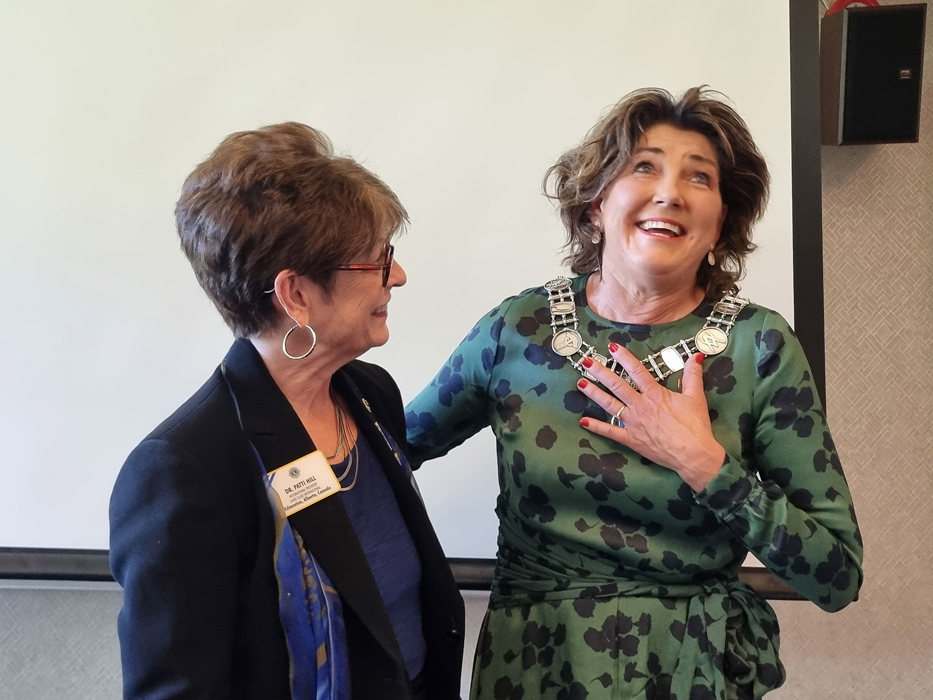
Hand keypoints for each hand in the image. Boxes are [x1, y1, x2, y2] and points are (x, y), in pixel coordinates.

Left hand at [575, 343, 724, 491]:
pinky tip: (583, 421)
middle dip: (600, 372)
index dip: (624, 357)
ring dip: (594, 393)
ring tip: (580, 383)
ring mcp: (633, 423)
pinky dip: (596, 426)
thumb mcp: (695, 397)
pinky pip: (610, 432)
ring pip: (609, 404)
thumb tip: (696, 355)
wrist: (694, 455)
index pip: (636, 371)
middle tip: (586, 361)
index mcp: (655, 394)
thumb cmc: (695, 426)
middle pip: (617, 385)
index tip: (612, 347)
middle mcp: (640, 406)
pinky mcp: (631, 439)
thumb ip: (692, 375)